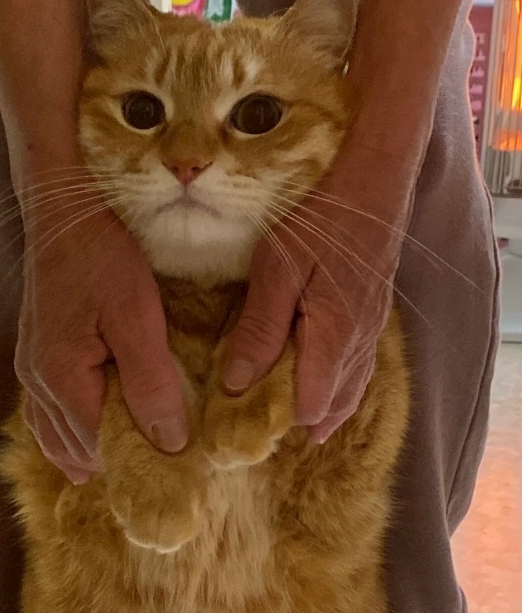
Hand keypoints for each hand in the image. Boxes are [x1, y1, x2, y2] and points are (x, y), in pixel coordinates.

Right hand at [15, 171, 186, 483]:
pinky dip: (67, 438)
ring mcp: (32, 371)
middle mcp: (39, 384)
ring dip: (91, 455)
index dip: (140, 463)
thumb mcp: (137, 316)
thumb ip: (152, 382)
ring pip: (58, 436)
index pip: (103, 446)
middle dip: (118, 462)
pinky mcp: (35, 356)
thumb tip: (170, 442)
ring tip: (125, 474)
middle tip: (161, 475)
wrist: (62, 210)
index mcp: (63, 379)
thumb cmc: (101, 256)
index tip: (178, 474)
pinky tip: (82, 454)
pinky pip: (46, 416)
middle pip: (79, 447)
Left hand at [221, 141, 415, 442]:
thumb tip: (236, 383)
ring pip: (351, 391)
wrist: (375, 183)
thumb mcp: (277, 269)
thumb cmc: (321, 221)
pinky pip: (359, 370)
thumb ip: (259, 329)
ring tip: (297, 425)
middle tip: (269, 429)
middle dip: (304, 423)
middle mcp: (358, 345)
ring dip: (325, 409)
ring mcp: (370, 332)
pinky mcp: (373, 316)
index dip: (281, 420)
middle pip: (334, 407)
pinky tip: (326, 386)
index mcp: (332, 340)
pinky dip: (341, 388)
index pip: (310, 406)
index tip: (246, 422)